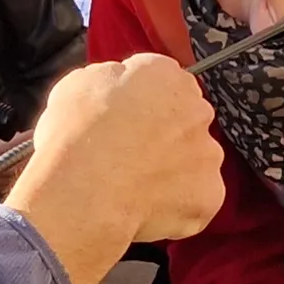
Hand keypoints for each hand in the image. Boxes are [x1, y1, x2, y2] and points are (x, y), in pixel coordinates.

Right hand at [5, 55, 225, 283]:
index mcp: (166, 75)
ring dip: (174, 171)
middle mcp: (196, 109)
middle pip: (186, 120)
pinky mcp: (210, 196)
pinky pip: (195, 200)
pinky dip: (176, 206)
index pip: (165, 82)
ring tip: (134, 187)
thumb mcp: (80, 83)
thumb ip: (113, 80)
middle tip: (130, 155)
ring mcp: (208, 155)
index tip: (128, 118)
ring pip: (195, 161)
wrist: (82, 192)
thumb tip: (118, 89)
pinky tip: (145, 208)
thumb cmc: (73, 138)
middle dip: (164, 135)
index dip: (143, 104)